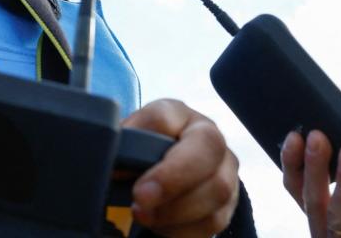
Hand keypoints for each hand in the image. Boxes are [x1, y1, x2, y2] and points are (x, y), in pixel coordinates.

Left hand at [122, 99, 239, 236]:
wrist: (173, 173)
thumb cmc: (145, 153)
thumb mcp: (130, 141)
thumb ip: (121, 145)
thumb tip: (110, 164)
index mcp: (178, 114)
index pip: (164, 117)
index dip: (143, 141)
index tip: (119, 168)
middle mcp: (209, 136)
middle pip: (207, 148)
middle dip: (172, 178)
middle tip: (141, 198)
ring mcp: (226, 169)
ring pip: (217, 189)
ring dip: (176, 210)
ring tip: (144, 216)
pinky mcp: (230, 203)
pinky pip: (215, 220)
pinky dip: (184, 229)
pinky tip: (162, 227)